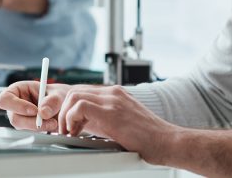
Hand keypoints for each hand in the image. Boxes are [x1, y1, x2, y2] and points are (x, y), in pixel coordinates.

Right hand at [0, 81, 70, 131]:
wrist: (64, 106)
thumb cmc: (57, 96)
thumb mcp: (58, 94)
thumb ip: (52, 101)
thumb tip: (43, 113)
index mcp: (17, 90)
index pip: (5, 99)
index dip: (17, 106)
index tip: (34, 110)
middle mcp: (15, 105)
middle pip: (13, 118)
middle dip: (31, 121)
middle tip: (48, 120)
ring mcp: (20, 117)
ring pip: (22, 127)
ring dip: (38, 127)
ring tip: (53, 122)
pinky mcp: (26, 127)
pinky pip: (30, 132)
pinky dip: (41, 130)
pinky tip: (51, 124)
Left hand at [57, 85, 173, 164]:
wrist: (166, 141)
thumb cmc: (147, 137)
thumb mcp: (121, 122)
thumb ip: (102, 118)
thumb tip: (81, 124)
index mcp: (116, 93)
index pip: (83, 91)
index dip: (70, 107)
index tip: (68, 123)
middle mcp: (113, 93)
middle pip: (76, 90)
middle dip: (64, 110)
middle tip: (65, 129)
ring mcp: (113, 100)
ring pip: (74, 95)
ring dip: (65, 115)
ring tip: (69, 132)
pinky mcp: (111, 111)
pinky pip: (80, 106)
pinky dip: (71, 119)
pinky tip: (75, 132)